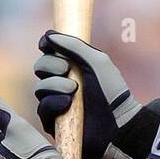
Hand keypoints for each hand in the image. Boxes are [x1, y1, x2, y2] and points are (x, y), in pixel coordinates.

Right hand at [34, 31, 159, 158]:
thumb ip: (74, 45)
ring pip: (40, 88)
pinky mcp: (55, 123)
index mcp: (72, 67)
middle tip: (67, 69)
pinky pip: (43, 108)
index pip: (49, 53)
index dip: (46, 46)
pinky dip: (54, 102)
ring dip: (55, 85)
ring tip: (74, 90)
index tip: (46, 44)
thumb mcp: (97, 61)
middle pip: (40, 67)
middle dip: (51, 65)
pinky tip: (67, 103)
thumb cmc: (112, 91)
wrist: (119, 122)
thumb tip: (48, 35)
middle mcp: (62, 84)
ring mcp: (57, 103)